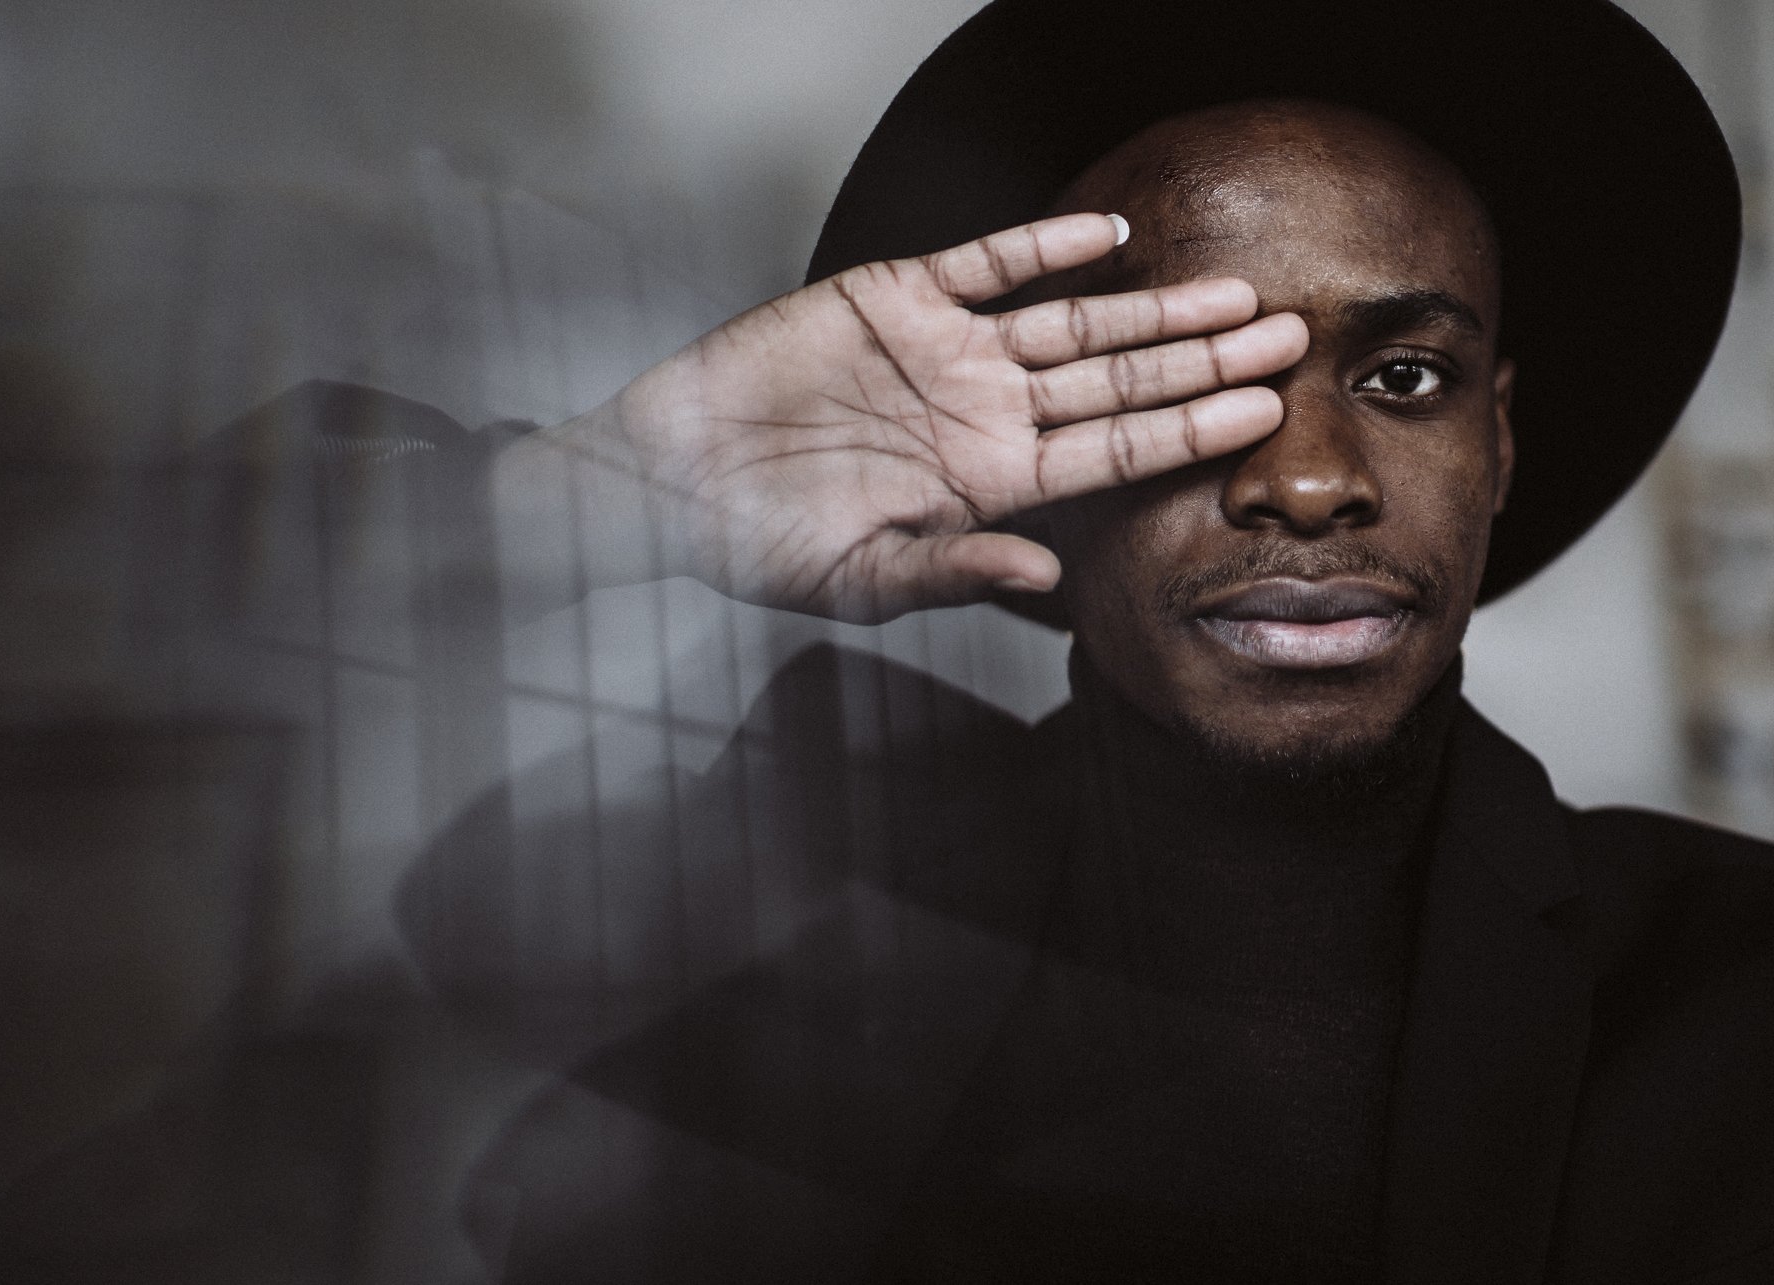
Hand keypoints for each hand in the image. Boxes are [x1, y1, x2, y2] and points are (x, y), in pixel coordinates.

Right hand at [584, 213, 1307, 622]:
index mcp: (989, 484)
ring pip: (1074, 321)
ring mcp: (949, 354)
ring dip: (1152, 307)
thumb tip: (1052, 576)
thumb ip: (955, 571)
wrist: (674, 474)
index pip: (1114, 452)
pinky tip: (1108, 233)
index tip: (1267, 413)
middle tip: (1295, 335)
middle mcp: (987, 413)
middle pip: (1120, 381)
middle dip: (1207, 361)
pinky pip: (986, 264)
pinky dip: (1043, 245)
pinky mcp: (897, 300)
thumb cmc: (757, 542)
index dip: (1192, 431)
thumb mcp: (857, 579)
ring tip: (1232, 292)